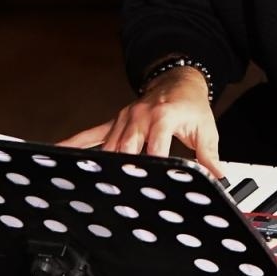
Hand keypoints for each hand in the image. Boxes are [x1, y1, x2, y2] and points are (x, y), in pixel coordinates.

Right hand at [57, 66, 222, 175]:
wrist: (177, 79)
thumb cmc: (191, 105)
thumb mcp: (205, 129)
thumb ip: (209, 155)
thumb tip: (219, 177)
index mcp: (162, 117)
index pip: (155, 147)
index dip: (152, 167)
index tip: (148, 186)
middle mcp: (139, 117)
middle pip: (125, 149)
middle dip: (121, 172)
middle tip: (115, 196)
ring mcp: (123, 119)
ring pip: (107, 146)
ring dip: (100, 166)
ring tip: (88, 188)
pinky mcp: (115, 122)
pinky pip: (90, 134)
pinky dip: (74, 144)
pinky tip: (57, 153)